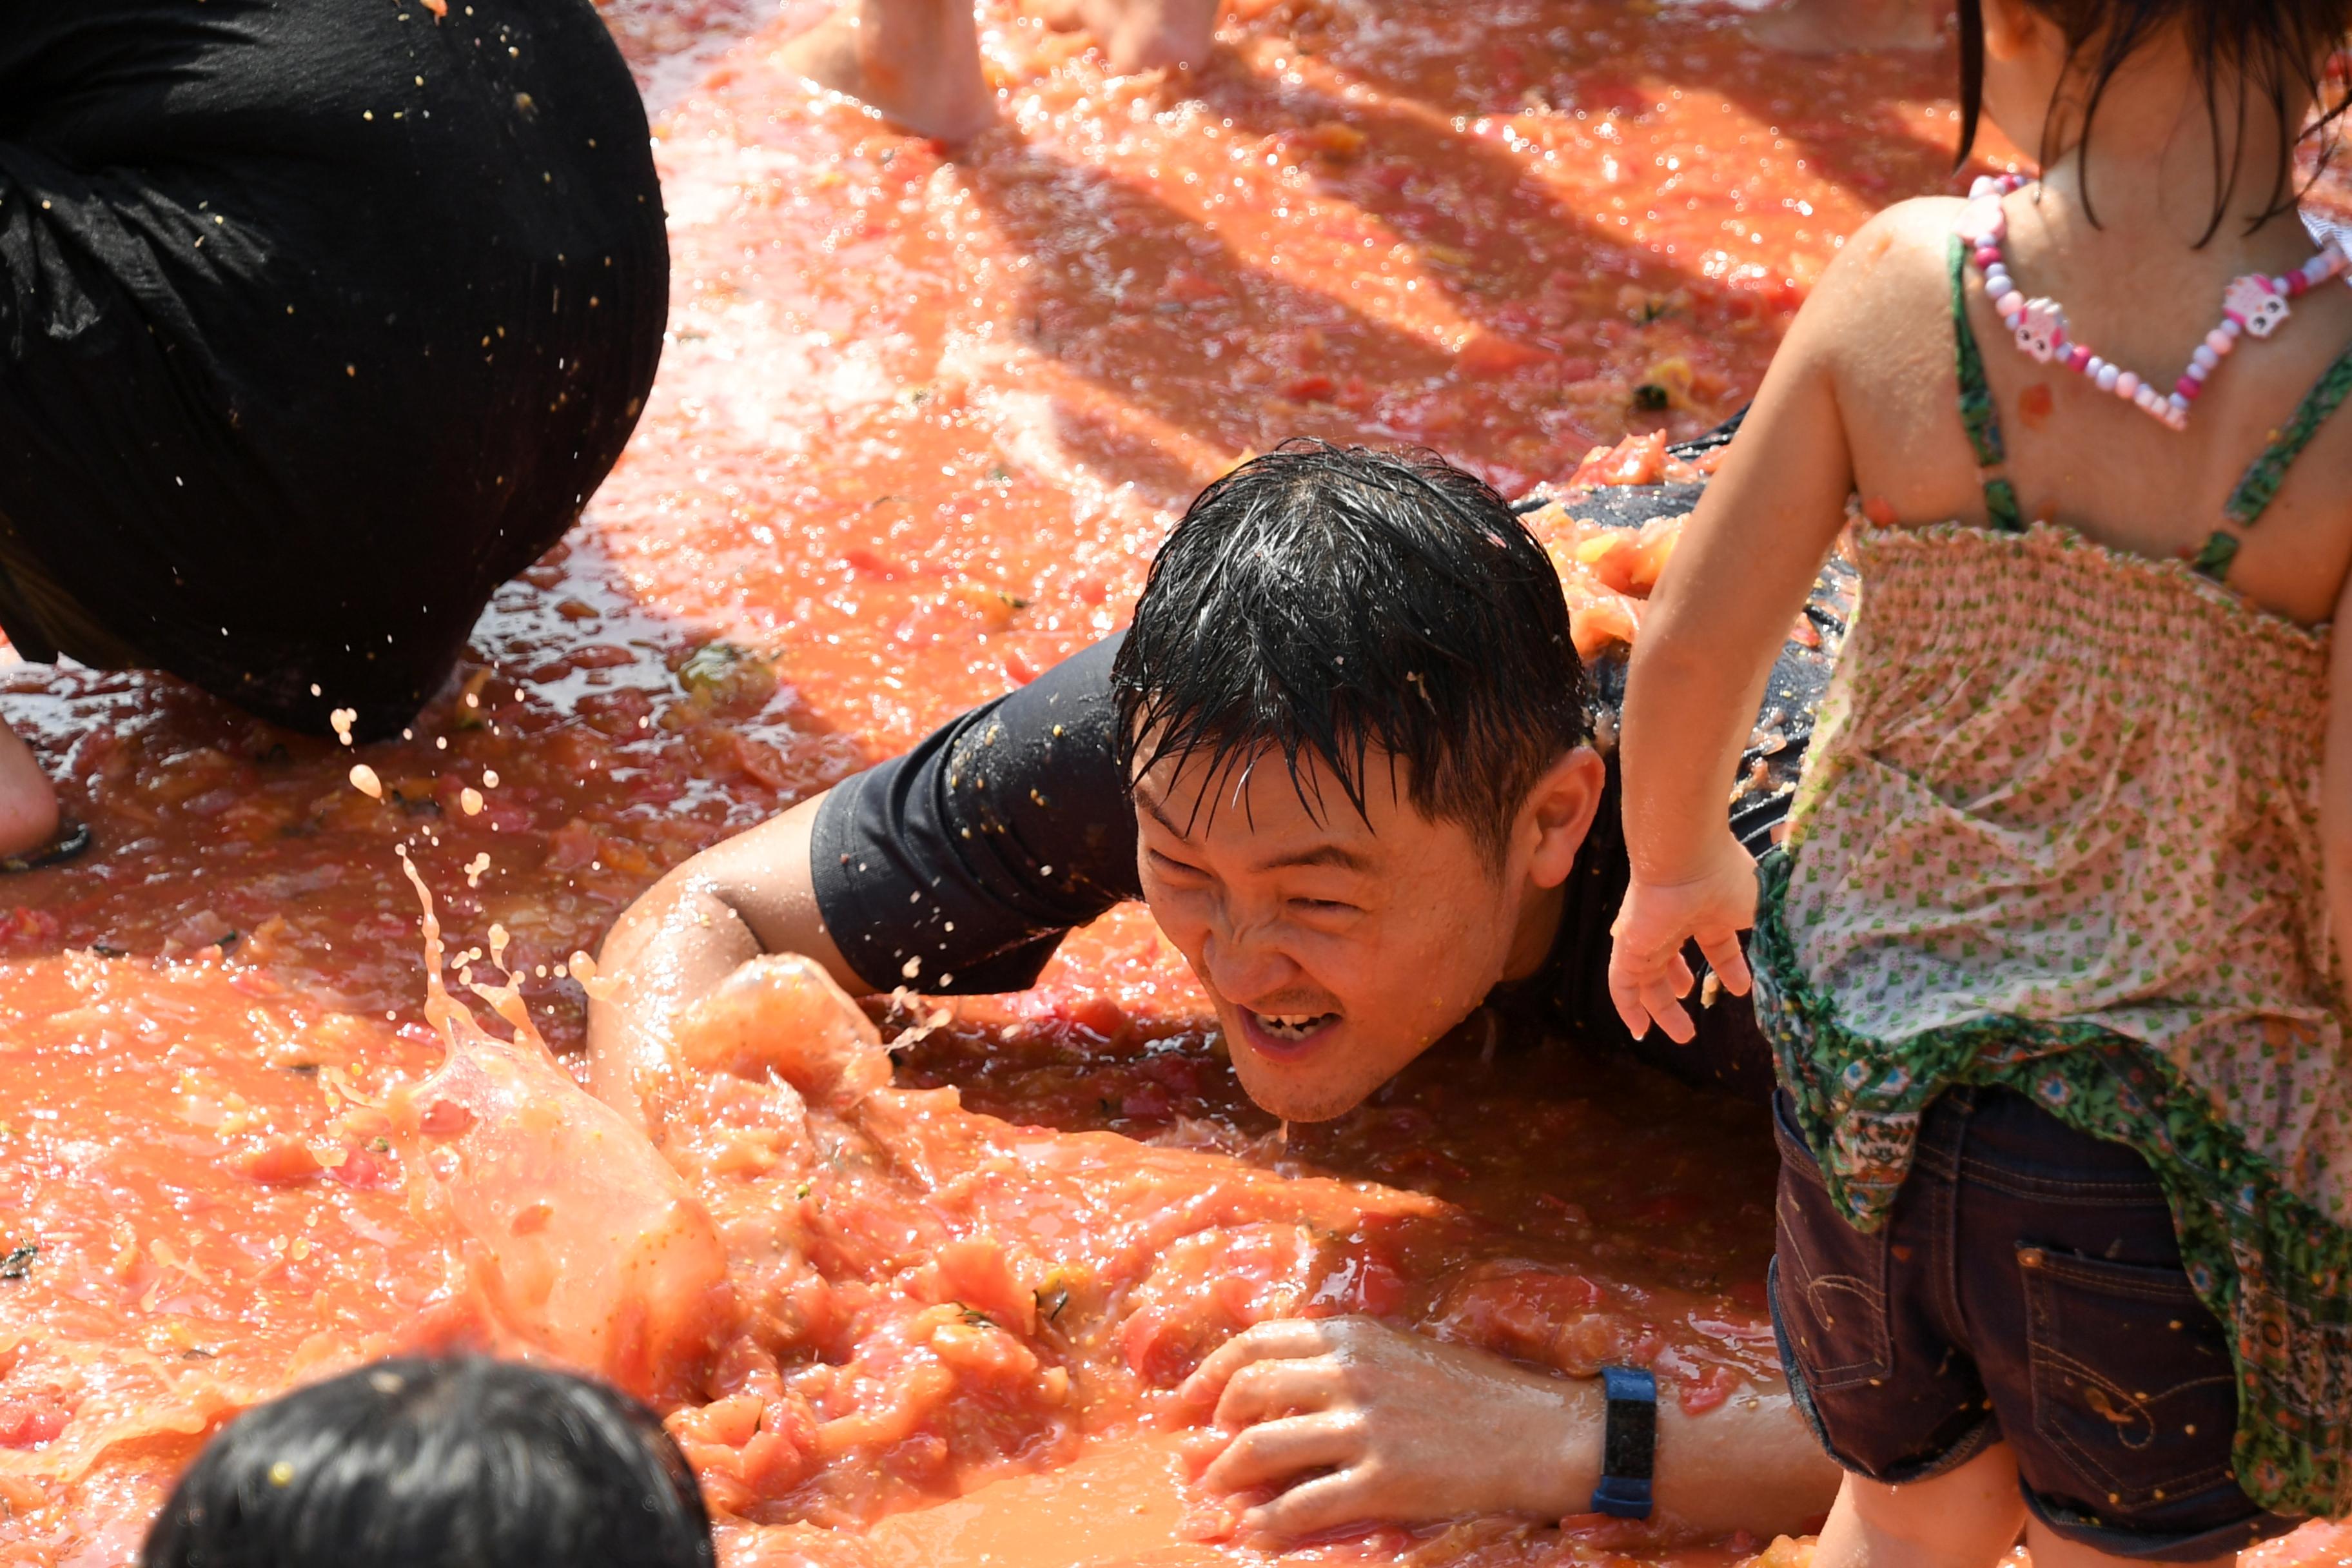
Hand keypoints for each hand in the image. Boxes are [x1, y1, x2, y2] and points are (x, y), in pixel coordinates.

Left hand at [1179, 1317, 1596, 1538]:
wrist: (1542, 1433)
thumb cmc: (1474, 1395)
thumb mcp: (1401, 1355)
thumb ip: (1341, 1363)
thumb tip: (1272, 1391)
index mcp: (1352, 1336)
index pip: (1255, 1343)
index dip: (1208, 1375)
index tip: (1185, 1404)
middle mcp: (1351, 1372)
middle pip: (1247, 1391)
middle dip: (1210, 1427)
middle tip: (1199, 1456)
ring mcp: (1366, 1426)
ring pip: (1262, 1448)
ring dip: (1226, 1477)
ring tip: (1216, 1498)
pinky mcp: (1385, 1479)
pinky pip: (1303, 1505)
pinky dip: (1268, 1524)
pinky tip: (1256, 1536)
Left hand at [1607, 830, 1756, 1044]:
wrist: (1687, 857)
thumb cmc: (1726, 878)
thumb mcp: (1759, 911)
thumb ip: (1770, 933)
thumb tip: (1790, 952)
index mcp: (1706, 911)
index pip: (1715, 945)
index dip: (1728, 967)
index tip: (1741, 989)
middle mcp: (1673, 923)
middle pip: (1672, 962)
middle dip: (1681, 986)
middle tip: (1693, 1003)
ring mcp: (1648, 935)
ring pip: (1648, 979)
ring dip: (1662, 1008)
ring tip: (1683, 1034)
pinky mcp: (1627, 945)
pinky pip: (1622, 984)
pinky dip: (1629, 1008)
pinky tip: (1639, 1031)